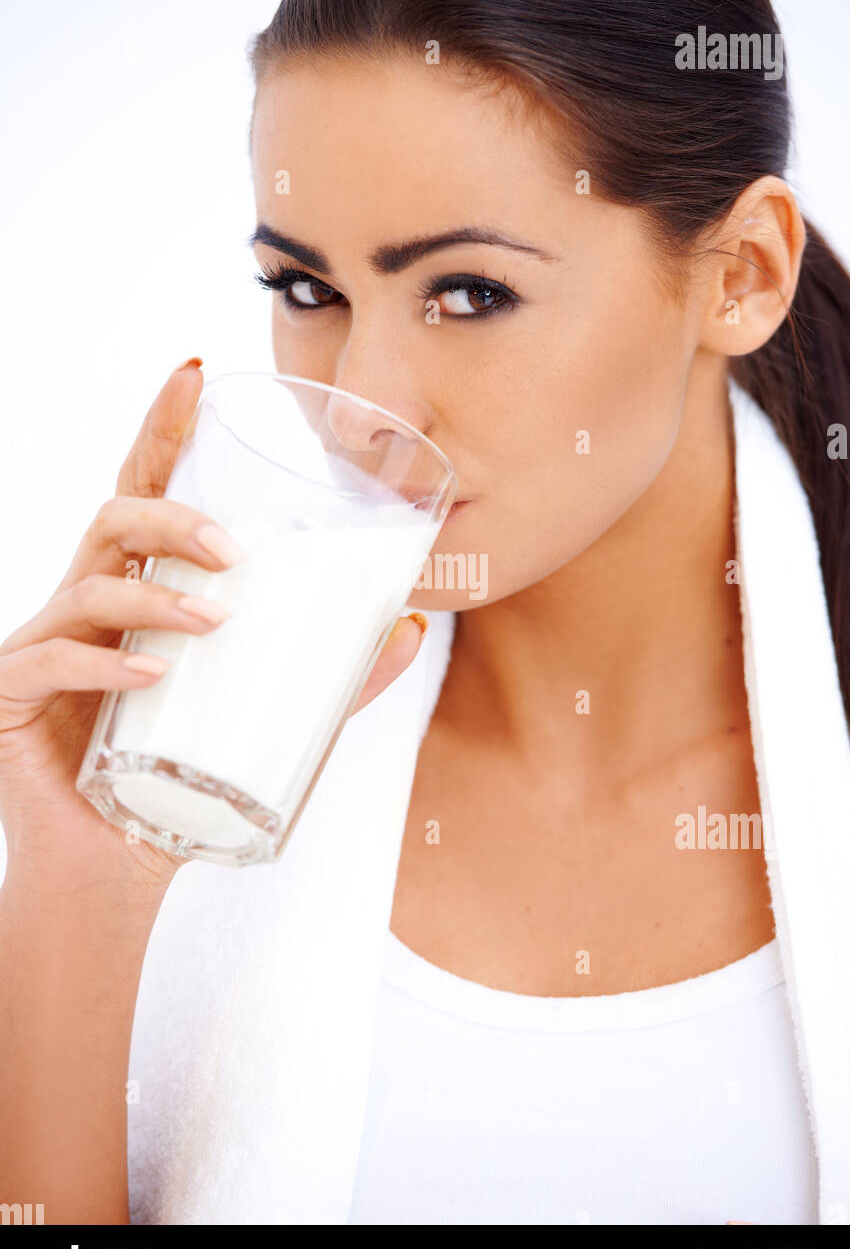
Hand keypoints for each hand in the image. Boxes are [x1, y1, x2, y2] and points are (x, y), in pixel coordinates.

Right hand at [0, 358, 427, 898]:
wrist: (110, 878)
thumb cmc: (180, 789)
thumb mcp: (263, 725)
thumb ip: (330, 681)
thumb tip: (411, 628)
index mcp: (136, 594)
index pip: (146, 493)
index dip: (163, 428)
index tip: (195, 370)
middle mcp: (86, 607)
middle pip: (115, 519)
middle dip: (173, 512)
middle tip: (233, 545)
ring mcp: (45, 649)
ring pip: (88, 583)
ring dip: (157, 592)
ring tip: (216, 619)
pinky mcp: (10, 699)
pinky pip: (53, 663)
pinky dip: (107, 665)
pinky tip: (153, 671)